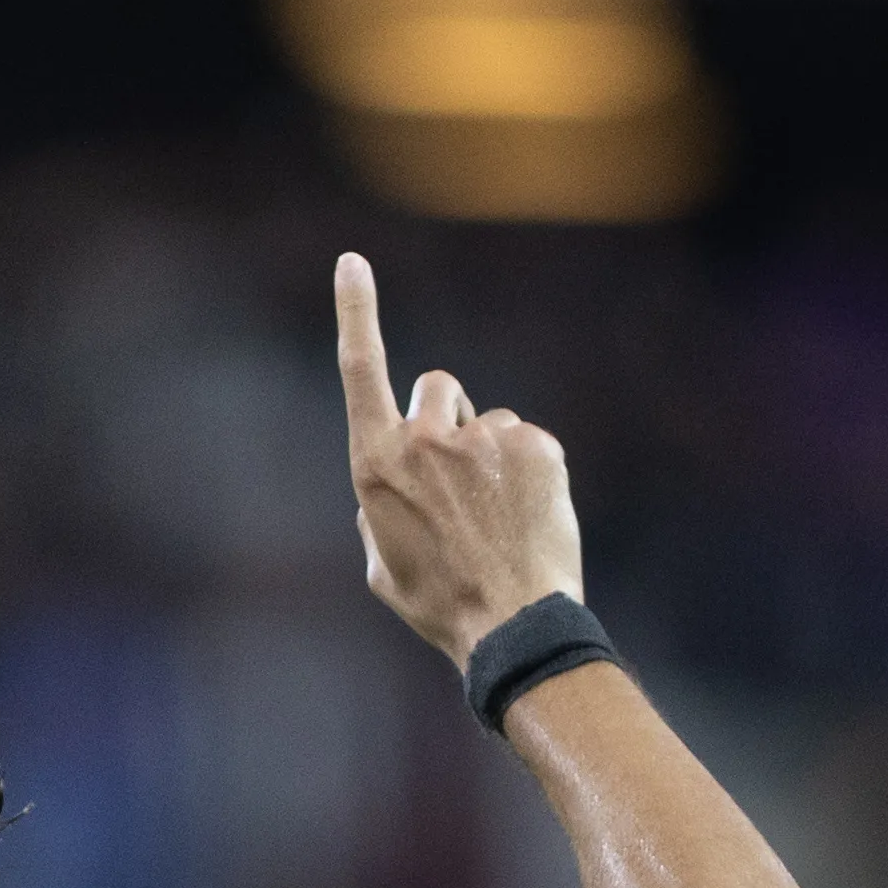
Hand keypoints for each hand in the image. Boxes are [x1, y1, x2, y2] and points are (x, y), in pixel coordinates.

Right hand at [335, 254, 587, 663]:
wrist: (511, 624)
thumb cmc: (438, 602)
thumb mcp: (383, 563)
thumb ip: (379, 507)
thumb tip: (394, 481)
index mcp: (375, 466)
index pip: (360, 369)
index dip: (356, 311)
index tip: (353, 262)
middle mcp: (425, 440)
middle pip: (436, 387)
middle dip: (447, 417)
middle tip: (461, 479)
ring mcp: (483, 439)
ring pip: (486, 421)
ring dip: (490, 455)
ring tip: (498, 516)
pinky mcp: (534, 445)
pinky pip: (527, 441)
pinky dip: (529, 472)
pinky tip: (528, 517)